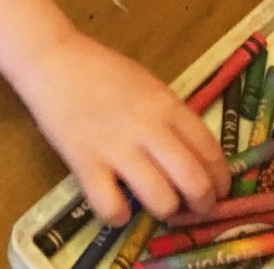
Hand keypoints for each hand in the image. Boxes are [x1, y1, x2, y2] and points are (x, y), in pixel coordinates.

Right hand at [20, 29, 229, 226]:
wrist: (52, 58)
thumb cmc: (101, 70)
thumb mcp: (147, 85)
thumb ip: (171, 118)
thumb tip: (194, 160)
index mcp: (167, 104)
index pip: (211, 152)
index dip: (221, 181)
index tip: (217, 191)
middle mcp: (148, 127)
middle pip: (195, 183)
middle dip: (203, 206)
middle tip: (193, 208)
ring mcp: (116, 147)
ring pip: (162, 201)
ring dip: (166, 211)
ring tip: (157, 205)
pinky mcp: (84, 163)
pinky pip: (112, 208)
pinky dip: (119, 216)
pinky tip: (117, 204)